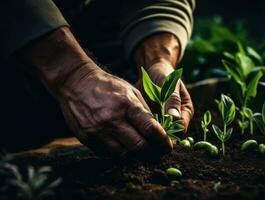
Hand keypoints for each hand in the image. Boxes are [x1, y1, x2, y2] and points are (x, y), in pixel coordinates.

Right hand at [21, 27, 171, 156]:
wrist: (76, 83)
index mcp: (127, 104)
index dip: (163, 142)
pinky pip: (108, 154)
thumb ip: (144, 111)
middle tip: (157, 152)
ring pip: (124, 155)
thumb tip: (157, 131)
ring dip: (136, 155)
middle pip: (139, 146)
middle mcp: (112, 120)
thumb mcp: (131, 91)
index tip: (168, 147)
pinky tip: (123, 146)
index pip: (151, 130)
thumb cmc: (107, 86)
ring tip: (141, 151)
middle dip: (152, 152)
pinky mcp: (87, 139)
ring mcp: (98, 131)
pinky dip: (119, 152)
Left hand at [136, 61, 193, 131]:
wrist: (152, 71)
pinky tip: (134, 129)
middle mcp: (177, 119)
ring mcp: (164, 120)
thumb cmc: (165, 76)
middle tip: (146, 136)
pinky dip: (143, 131)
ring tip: (139, 134)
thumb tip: (175, 118)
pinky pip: (149, 130)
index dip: (171, 133)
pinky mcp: (152, 120)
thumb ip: (173, 100)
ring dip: (151, 136)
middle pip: (171, 135)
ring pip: (159, 135)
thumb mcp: (170, 85)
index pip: (181, 127)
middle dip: (160, 138)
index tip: (158, 132)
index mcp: (186, 111)